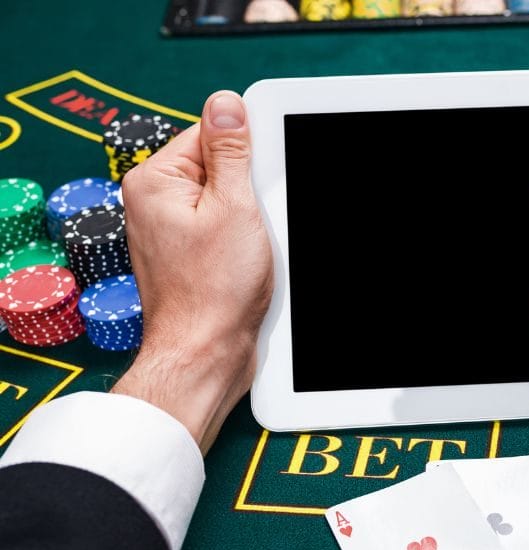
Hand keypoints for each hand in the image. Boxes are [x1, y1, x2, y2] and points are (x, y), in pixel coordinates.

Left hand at [111, 91, 272, 454]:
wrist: (206, 353)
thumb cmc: (214, 291)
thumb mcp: (234, 207)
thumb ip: (229, 152)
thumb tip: (225, 104)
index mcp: (155, 182)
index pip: (210, 136)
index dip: (246, 157)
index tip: (259, 183)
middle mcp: (155, 204)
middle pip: (220, 170)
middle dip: (249, 192)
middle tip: (255, 223)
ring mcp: (171, 232)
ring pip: (227, 203)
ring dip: (251, 220)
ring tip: (250, 250)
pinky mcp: (189, 256)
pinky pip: (225, 231)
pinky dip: (245, 242)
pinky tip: (249, 263)